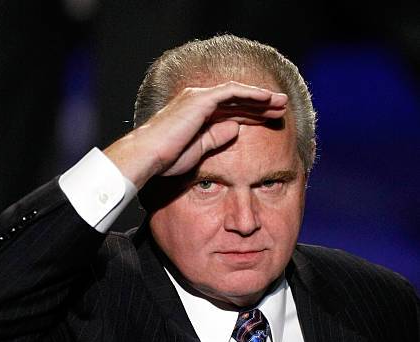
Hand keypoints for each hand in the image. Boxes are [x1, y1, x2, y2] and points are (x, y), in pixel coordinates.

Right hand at [103, 81, 287, 188]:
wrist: (149, 157)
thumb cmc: (167, 159)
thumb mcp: (199, 150)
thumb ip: (217, 138)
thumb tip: (236, 129)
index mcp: (197, 114)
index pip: (231, 112)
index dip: (252, 115)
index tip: (270, 119)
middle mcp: (199, 102)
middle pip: (237, 101)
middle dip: (261, 104)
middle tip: (282, 107)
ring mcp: (199, 98)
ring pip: (238, 94)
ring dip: (261, 98)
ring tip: (280, 102)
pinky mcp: (201, 100)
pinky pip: (232, 93)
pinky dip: (250, 94)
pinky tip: (266, 98)